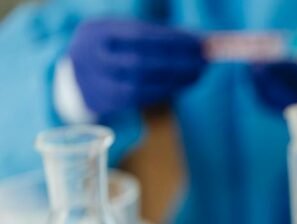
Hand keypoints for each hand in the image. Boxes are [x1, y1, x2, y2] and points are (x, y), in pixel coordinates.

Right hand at [67, 19, 204, 117]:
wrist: (74, 74)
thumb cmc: (112, 47)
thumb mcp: (123, 32)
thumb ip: (155, 35)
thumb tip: (199, 40)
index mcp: (97, 30)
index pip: (139, 34)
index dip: (172, 39)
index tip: (199, 42)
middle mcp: (90, 56)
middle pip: (139, 61)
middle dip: (177, 61)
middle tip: (205, 60)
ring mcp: (93, 82)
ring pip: (140, 84)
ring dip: (175, 80)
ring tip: (198, 73)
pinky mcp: (102, 101)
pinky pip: (139, 99)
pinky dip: (164, 91)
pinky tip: (182, 84)